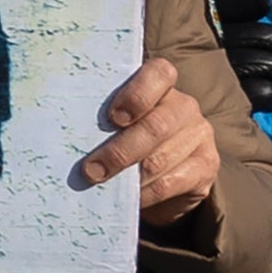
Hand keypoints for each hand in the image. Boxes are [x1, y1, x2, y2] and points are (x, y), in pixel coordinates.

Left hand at [78, 59, 223, 226]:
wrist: (165, 169)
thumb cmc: (125, 135)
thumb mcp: (115, 121)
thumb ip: (101, 118)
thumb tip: (64, 134)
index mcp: (160, 84)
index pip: (159, 74)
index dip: (136, 95)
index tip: (113, 118)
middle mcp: (184, 106)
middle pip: (155, 126)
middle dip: (119, 151)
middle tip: (90, 170)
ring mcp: (199, 134)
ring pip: (160, 158)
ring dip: (127, 176)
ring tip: (101, 184)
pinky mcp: (206, 165)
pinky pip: (171, 182)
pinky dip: (145, 193)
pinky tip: (129, 198)